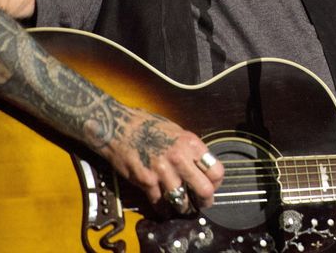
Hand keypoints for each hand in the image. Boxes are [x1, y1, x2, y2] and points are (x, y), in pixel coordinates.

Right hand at [94, 105, 223, 212]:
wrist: (118, 127)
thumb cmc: (148, 126)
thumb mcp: (177, 132)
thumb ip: (191, 150)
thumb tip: (203, 167)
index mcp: (191, 144)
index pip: (216, 170)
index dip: (216, 183)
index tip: (213, 186)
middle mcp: (179, 157)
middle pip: (204, 189)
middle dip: (205, 200)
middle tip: (202, 203)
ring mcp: (162, 170)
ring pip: (181, 200)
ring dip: (182, 206)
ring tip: (182, 206)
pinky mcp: (145, 180)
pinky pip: (159, 202)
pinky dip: (162, 208)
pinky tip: (164, 207)